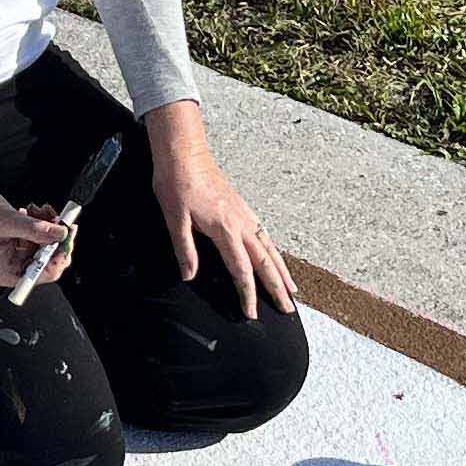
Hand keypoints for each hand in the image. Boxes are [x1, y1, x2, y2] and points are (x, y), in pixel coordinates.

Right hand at [0, 144, 69, 292]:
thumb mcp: (7, 222)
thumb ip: (35, 229)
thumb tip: (60, 235)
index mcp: (7, 272)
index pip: (42, 274)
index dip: (58, 257)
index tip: (66, 239)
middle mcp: (14, 267)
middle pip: (49, 260)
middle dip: (55, 238)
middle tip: (60, 221)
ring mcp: (19, 254)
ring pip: (48, 245)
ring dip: (49, 226)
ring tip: (40, 210)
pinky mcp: (22, 241)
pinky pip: (42, 235)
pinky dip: (43, 221)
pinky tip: (34, 211)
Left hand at [148, 103, 296, 318]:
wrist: (184, 152)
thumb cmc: (176, 183)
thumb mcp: (173, 218)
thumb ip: (184, 248)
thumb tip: (189, 276)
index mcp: (224, 228)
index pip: (241, 269)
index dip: (247, 294)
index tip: (252, 313)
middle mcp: (240, 222)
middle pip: (264, 262)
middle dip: (277, 288)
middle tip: (288, 309)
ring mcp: (244, 214)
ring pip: (269, 248)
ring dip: (282, 271)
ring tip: (292, 290)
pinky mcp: (242, 208)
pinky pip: (264, 234)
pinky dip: (274, 251)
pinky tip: (275, 258)